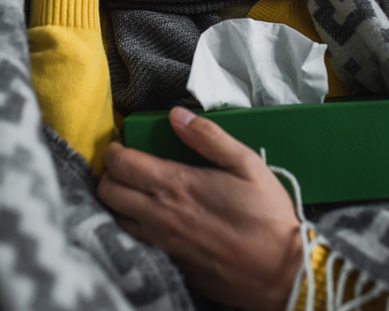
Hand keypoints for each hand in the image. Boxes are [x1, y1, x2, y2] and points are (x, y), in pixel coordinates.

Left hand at [98, 108, 301, 310]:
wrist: (280, 273)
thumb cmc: (267, 216)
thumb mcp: (246, 163)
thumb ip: (208, 136)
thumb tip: (177, 116)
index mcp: (177, 185)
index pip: (122, 164)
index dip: (115, 149)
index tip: (122, 144)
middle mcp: (160, 215)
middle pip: (108, 191)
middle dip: (110, 172)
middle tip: (126, 164)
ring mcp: (161, 244)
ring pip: (115, 218)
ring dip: (117, 200)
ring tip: (135, 188)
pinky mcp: (169, 265)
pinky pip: (133, 241)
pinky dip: (130, 225)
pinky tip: (149, 217)